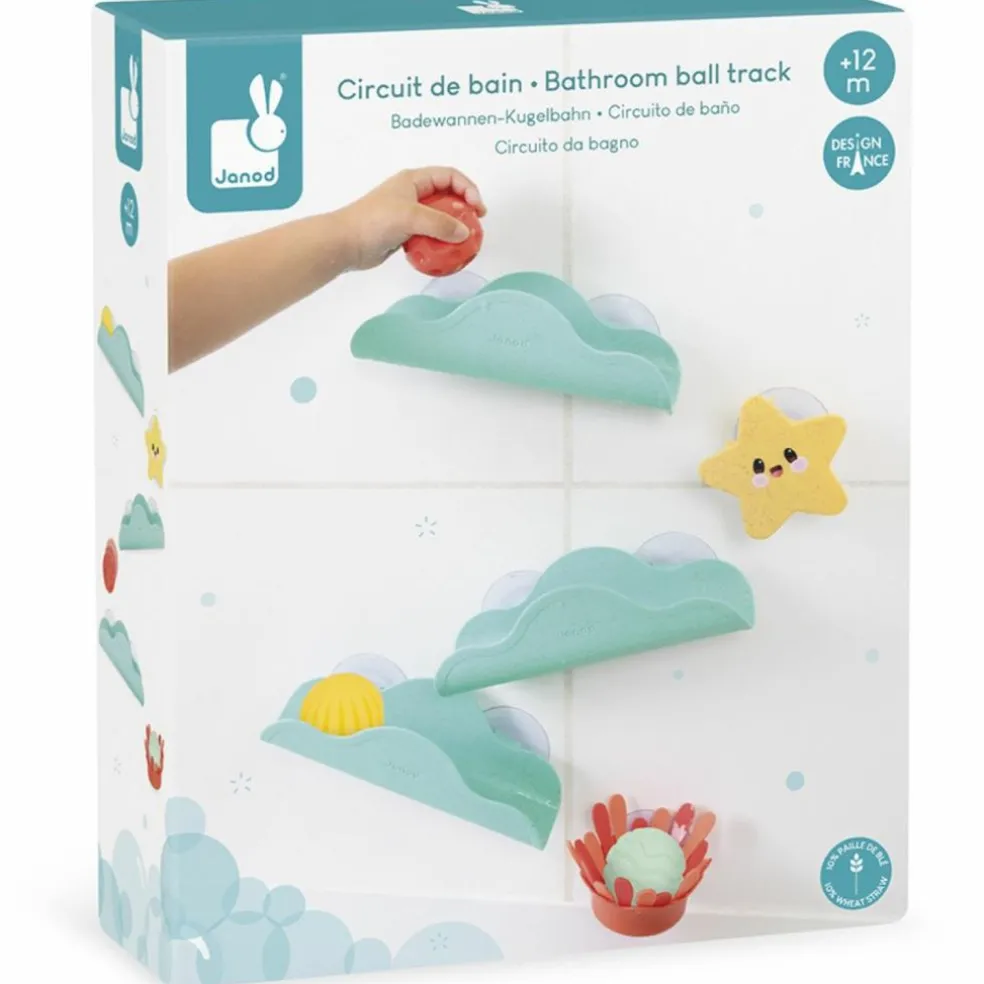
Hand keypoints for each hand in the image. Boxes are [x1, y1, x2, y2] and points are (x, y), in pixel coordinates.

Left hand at [337, 167, 486, 270]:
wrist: (346, 243)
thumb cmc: (373, 222)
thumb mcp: (411, 217)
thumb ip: (440, 224)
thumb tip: (463, 233)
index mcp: (413, 180)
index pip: (450, 176)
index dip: (468, 189)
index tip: (477, 208)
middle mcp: (412, 193)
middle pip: (447, 196)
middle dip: (464, 208)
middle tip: (476, 224)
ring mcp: (408, 213)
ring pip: (439, 216)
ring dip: (453, 227)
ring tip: (464, 241)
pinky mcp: (404, 232)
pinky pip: (429, 234)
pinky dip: (440, 241)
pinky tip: (445, 251)